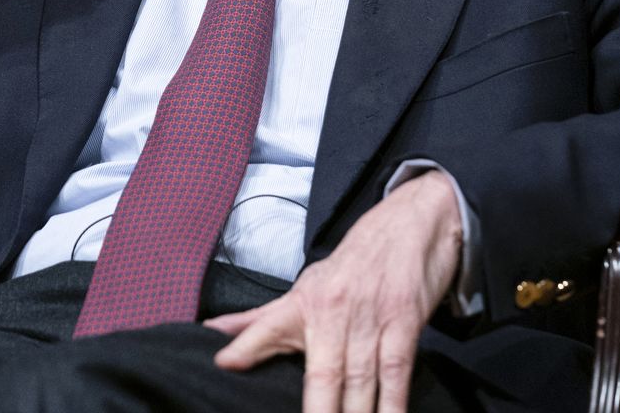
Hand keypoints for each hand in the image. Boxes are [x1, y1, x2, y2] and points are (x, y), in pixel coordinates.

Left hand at [206, 171, 463, 412]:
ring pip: (359, 381)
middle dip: (318, 410)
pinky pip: (396, 372)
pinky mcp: (404, 323)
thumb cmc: (349, 267)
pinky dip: (392, 403)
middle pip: (322, 375)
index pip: (267, 327)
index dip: (246, 346)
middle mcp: (333, 311)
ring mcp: (370, 319)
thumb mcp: (305, 288)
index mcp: (303, 303)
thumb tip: (212, 331)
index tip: (224, 364)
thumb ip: (260, 319)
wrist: (407, 225)